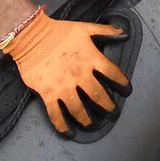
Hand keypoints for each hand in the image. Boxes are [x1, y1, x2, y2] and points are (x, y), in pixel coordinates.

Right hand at [2, 11, 128, 132]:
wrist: (33, 37)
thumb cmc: (60, 31)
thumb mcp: (85, 28)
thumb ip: (105, 30)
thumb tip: (123, 30)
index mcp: (92, 59)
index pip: (113, 74)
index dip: (122, 83)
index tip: (127, 90)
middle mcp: (81, 76)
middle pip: (99, 96)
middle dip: (107, 106)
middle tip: (112, 113)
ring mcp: (64, 86)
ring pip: (79, 109)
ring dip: (86, 119)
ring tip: (91, 124)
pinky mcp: (49, 93)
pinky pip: (56, 113)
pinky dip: (62, 125)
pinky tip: (68, 132)